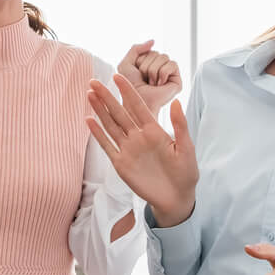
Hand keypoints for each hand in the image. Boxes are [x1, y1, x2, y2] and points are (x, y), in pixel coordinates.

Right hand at [86, 74, 197, 225]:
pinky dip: (97, 134)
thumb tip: (176, 101)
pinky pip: (107, 146)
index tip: (118, 76)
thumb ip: (180, 125)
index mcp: (154, 130)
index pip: (138, 106)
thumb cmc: (186, 173)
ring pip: (110, 126)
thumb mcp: (186, 148)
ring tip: (89, 95)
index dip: (128, 91)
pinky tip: (89, 121)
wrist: (177, 197)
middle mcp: (138, 137)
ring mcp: (128, 149)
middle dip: (107, 97)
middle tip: (94, 81)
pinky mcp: (121, 164)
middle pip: (119, 113)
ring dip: (100, 111)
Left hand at [117, 39, 182, 112]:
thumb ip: (136, 49)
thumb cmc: (130, 86)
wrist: (137, 102)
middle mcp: (161, 66)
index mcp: (150, 62)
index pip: (148, 49)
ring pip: (163, 57)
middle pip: (156, 52)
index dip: (139, 61)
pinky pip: (172, 64)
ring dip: (153, 71)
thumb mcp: (126, 64)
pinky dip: (162, 73)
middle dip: (146, 66)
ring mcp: (170, 73)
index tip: (137, 74)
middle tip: (145, 80)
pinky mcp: (177, 80)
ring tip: (152, 83)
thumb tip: (153, 41)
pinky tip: (160, 84)